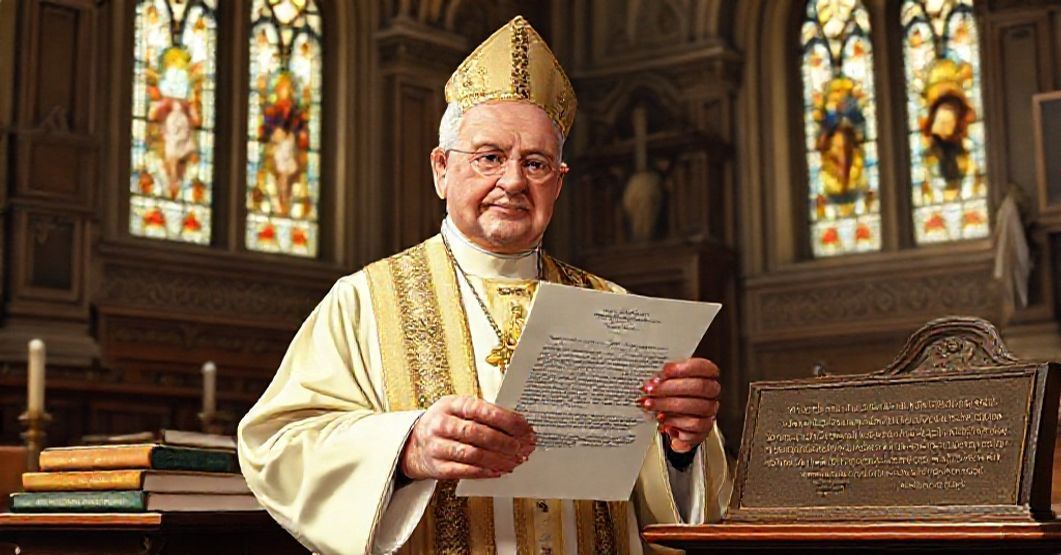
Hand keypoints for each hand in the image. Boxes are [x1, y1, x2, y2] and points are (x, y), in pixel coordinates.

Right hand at [400, 395, 535, 480]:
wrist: (413, 445)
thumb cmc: (444, 425)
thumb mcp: (458, 410)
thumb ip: (483, 415)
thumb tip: (517, 426)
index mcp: (451, 405)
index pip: (482, 410)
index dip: (506, 420)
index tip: (524, 427)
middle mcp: (442, 424)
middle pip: (478, 433)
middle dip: (505, 442)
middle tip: (522, 447)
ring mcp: (437, 446)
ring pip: (473, 454)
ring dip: (498, 459)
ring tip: (514, 461)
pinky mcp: (438, 467)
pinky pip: (465, 471)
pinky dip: (485, 472)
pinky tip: (498, 471)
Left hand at [638, 358, 720, 452]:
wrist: (672, 423)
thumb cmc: (671, 396)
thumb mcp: (667, 382)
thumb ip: (663, 378)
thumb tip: (654, 380)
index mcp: (707, 376)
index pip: (705, 367)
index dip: (685, 368)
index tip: (665, 370)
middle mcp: (711, 394)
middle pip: (699, 387)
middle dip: (671, 387)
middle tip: (651, 389)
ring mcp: (709, 412)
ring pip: (695, 406)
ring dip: (667, 404)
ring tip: (650, 404)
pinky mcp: (703, 430)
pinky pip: (693, 425)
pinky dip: (674, 421)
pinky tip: (661, 418)